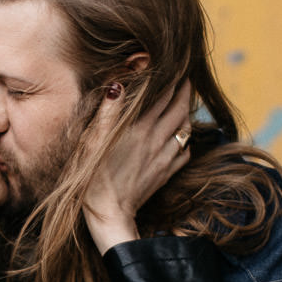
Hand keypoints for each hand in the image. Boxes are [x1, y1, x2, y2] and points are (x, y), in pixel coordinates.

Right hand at [81, 77, 193, 253]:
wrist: (109, 213)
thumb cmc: (93, 176)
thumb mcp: (93, 140)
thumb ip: (108, 110)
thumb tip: (118, 83)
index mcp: (139, 128)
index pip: (163, 96)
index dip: (172, 80)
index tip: (176, 67)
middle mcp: (156, 140)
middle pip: (179, 110)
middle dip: (185, 92)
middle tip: (187, 80)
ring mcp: (163, 158)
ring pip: (185, 130)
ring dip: (187, 114)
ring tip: (185, 105)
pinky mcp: (165, 174)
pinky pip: (184, 153)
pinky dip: (185, 141)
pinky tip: (180, 139)